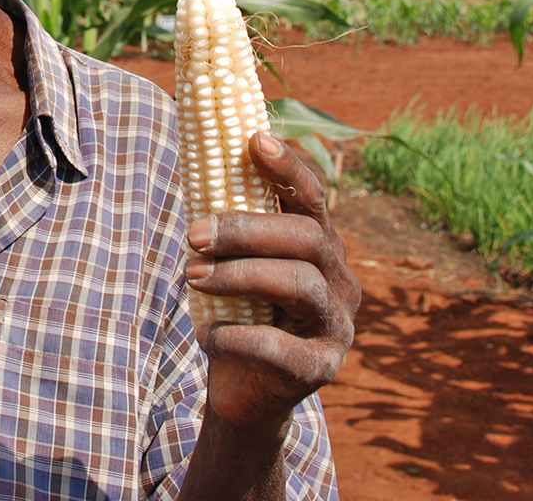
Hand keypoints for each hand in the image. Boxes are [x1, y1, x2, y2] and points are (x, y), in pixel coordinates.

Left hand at [184, 132, 359, 433]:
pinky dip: (237, 336)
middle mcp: (339, 281)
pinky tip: (207, 334)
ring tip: (193, 277)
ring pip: (299, 284)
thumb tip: (198, 153)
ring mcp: (336, 326)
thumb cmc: (235, 313)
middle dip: (246, 230)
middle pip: (306, 237)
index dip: (288, 167)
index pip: (313, 197)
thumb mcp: (233, 264)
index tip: (254, 140)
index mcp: (321, 247)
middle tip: (193, 234)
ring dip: (239, 275)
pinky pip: (281, 348)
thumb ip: (229, 221)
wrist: (242, 392)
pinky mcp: (320, 368)